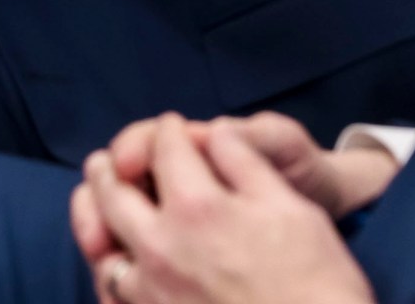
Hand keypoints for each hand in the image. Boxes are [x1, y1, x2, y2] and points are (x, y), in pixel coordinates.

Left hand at [73, 115, 376, 303]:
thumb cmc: (319, 283)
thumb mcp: (292, 209)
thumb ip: (244, 163)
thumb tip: (214, 132)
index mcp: (197, 207)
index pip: (167, 150)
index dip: (170, 131)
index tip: (173, 127)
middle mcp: (161, 245)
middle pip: (113, 191)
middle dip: (112, 165)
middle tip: (112, 158)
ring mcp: (151, 289)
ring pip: (101, 244)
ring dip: (95, 215)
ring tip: (98, 202)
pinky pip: (112, 293)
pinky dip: (107, 271)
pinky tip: (115, 263)